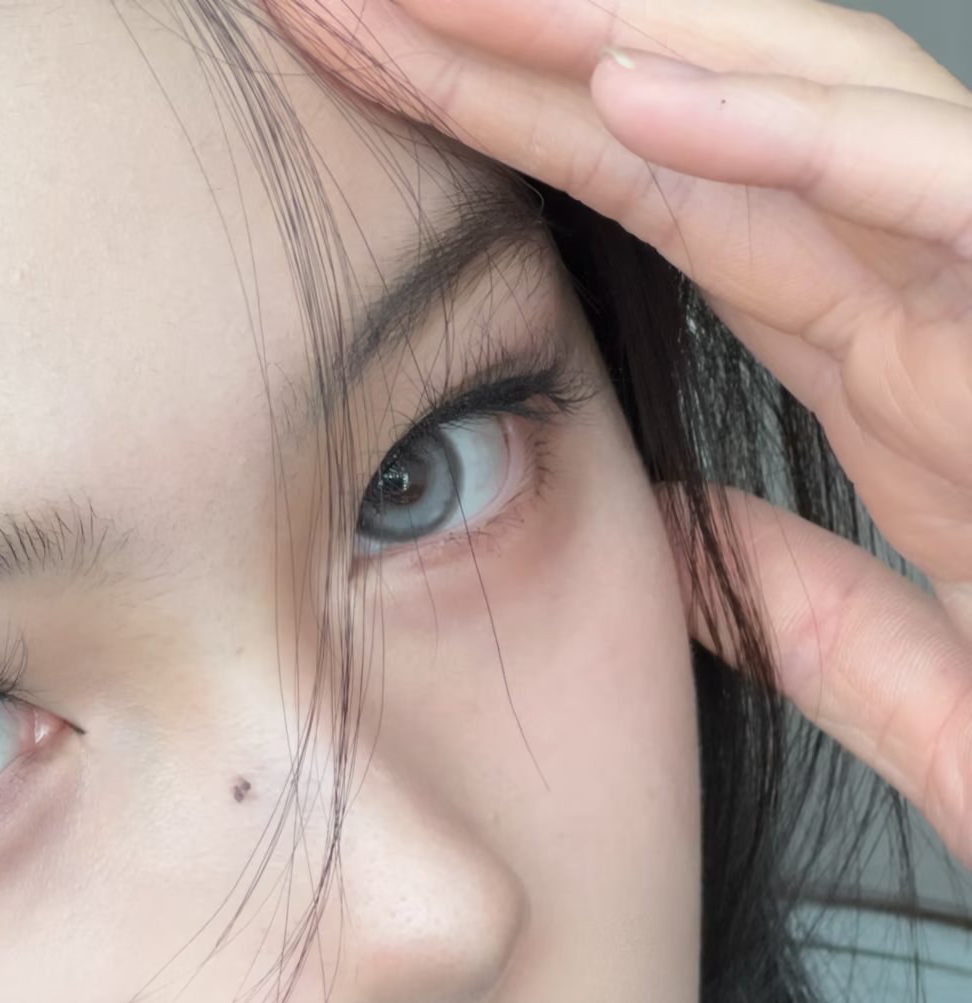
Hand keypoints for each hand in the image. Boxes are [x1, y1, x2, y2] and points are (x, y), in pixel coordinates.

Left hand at [265, 0, 971, 868]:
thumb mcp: (937, 685)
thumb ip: (815, 616)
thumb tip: (695, 557)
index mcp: (883, 359)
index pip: (652, 202)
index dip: (491, 127)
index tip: (343, 70)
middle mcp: (934, 291)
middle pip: (687, 123)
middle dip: (502, 35)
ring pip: (792, 110)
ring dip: (601, 35)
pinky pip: (937, 198)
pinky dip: (793, 142)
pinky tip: (632, 98)